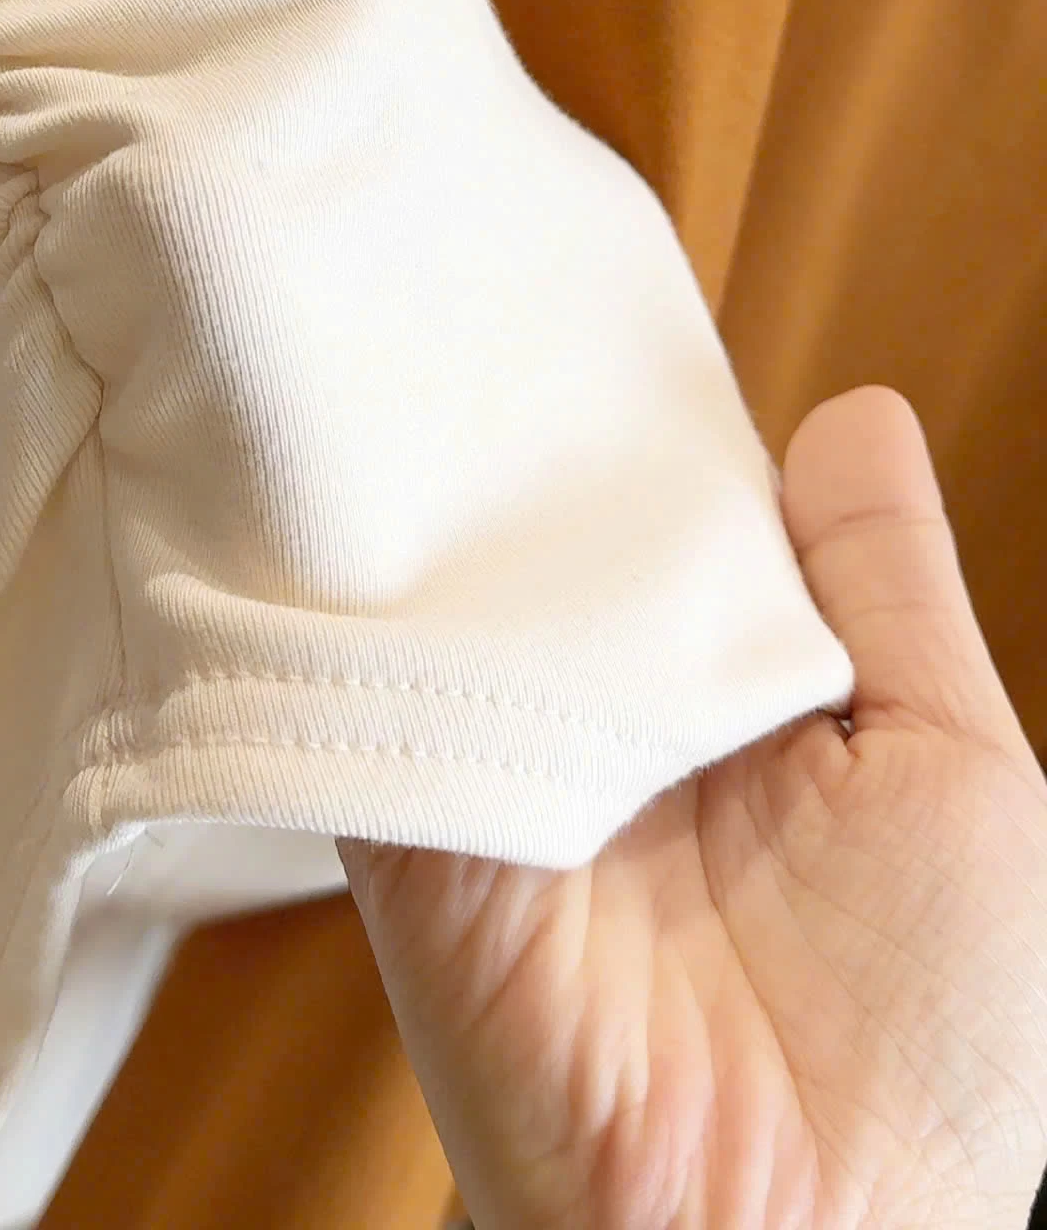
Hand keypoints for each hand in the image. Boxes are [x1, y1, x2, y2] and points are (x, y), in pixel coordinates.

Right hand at [339, 387, 1046, 1229]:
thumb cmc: (929, 1037)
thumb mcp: (959, 772)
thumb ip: (893, 595)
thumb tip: (846, 417)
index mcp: (732, 702)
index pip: (671, 524)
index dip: (651, 430)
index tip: (611, 318)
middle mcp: (613, 720)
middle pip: (558, 542)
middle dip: (541, 443)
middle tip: (495, 304)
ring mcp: (508, 763)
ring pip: (463, 592)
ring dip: (457, 504)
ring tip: (428, 361)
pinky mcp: (418, 818)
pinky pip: (385, 677)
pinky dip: (381, 593)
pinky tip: (384, 489)